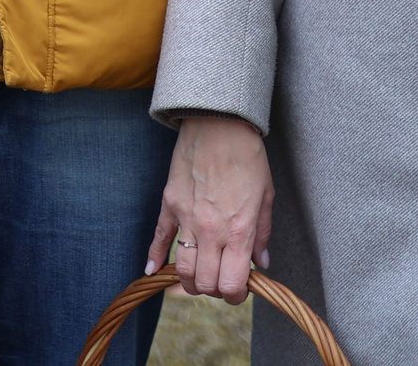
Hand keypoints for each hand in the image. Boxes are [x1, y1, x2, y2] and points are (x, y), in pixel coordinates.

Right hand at [146, 113, 272, 302]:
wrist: (219, 123)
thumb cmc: (248, 157)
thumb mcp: (266, 196)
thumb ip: (262, 234)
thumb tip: (261, 262)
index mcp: (238, 231)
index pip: (230, 285)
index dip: (235, 294)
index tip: (238, 288)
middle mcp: (211, 231)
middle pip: (204, 283)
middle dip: (214, 289)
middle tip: (221, 279)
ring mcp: (187, 219)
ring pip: (181, 268)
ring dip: (189, 280)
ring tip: (199, 275)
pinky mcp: (169, 205)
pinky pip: (158, 238)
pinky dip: (153, 258)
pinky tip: (152, 271)